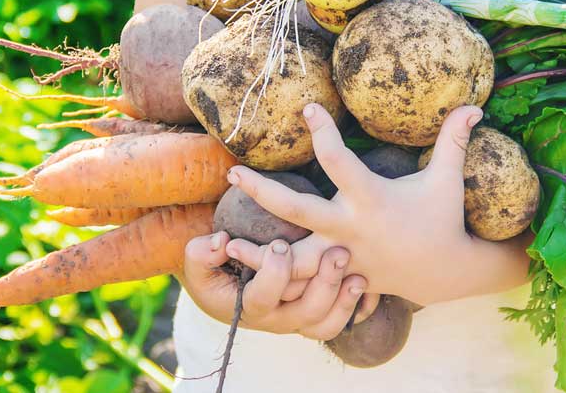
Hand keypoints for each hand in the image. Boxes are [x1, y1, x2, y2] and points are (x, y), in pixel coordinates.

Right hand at [179, 231, 378, 339]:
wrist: (227, 279)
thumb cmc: (214, 267)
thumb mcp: (198, 261)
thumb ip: (201, 253)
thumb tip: (220, 243)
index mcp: (248, 307)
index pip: (264, 298)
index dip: (274, 273)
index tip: (280, 244)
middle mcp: (277, 319)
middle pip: (307, 313)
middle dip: (324, 283)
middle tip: (338, 252)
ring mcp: (299, 319)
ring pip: (327, 322)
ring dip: (345, 298)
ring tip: (358, 273)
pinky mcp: (317, 313)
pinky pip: (342, 322)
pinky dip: (356, 307)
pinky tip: (367, 282)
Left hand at [224, 104, 531, 305]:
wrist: (445, 272)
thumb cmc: (443, 218)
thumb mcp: (447, 179)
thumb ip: (453, 141)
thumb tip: (474, 104)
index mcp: (372, 199)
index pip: (340, 161)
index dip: (323, 131)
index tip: (307, 107)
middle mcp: (350, 228)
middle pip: (297, 210)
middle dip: (263, 191)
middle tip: (233, 173)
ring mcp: (342, 256)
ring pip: (292, 258)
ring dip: (259, 252)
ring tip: (223, 243)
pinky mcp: (339, 276)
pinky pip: (304, 282)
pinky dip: (278, 279)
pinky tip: (250, 271)